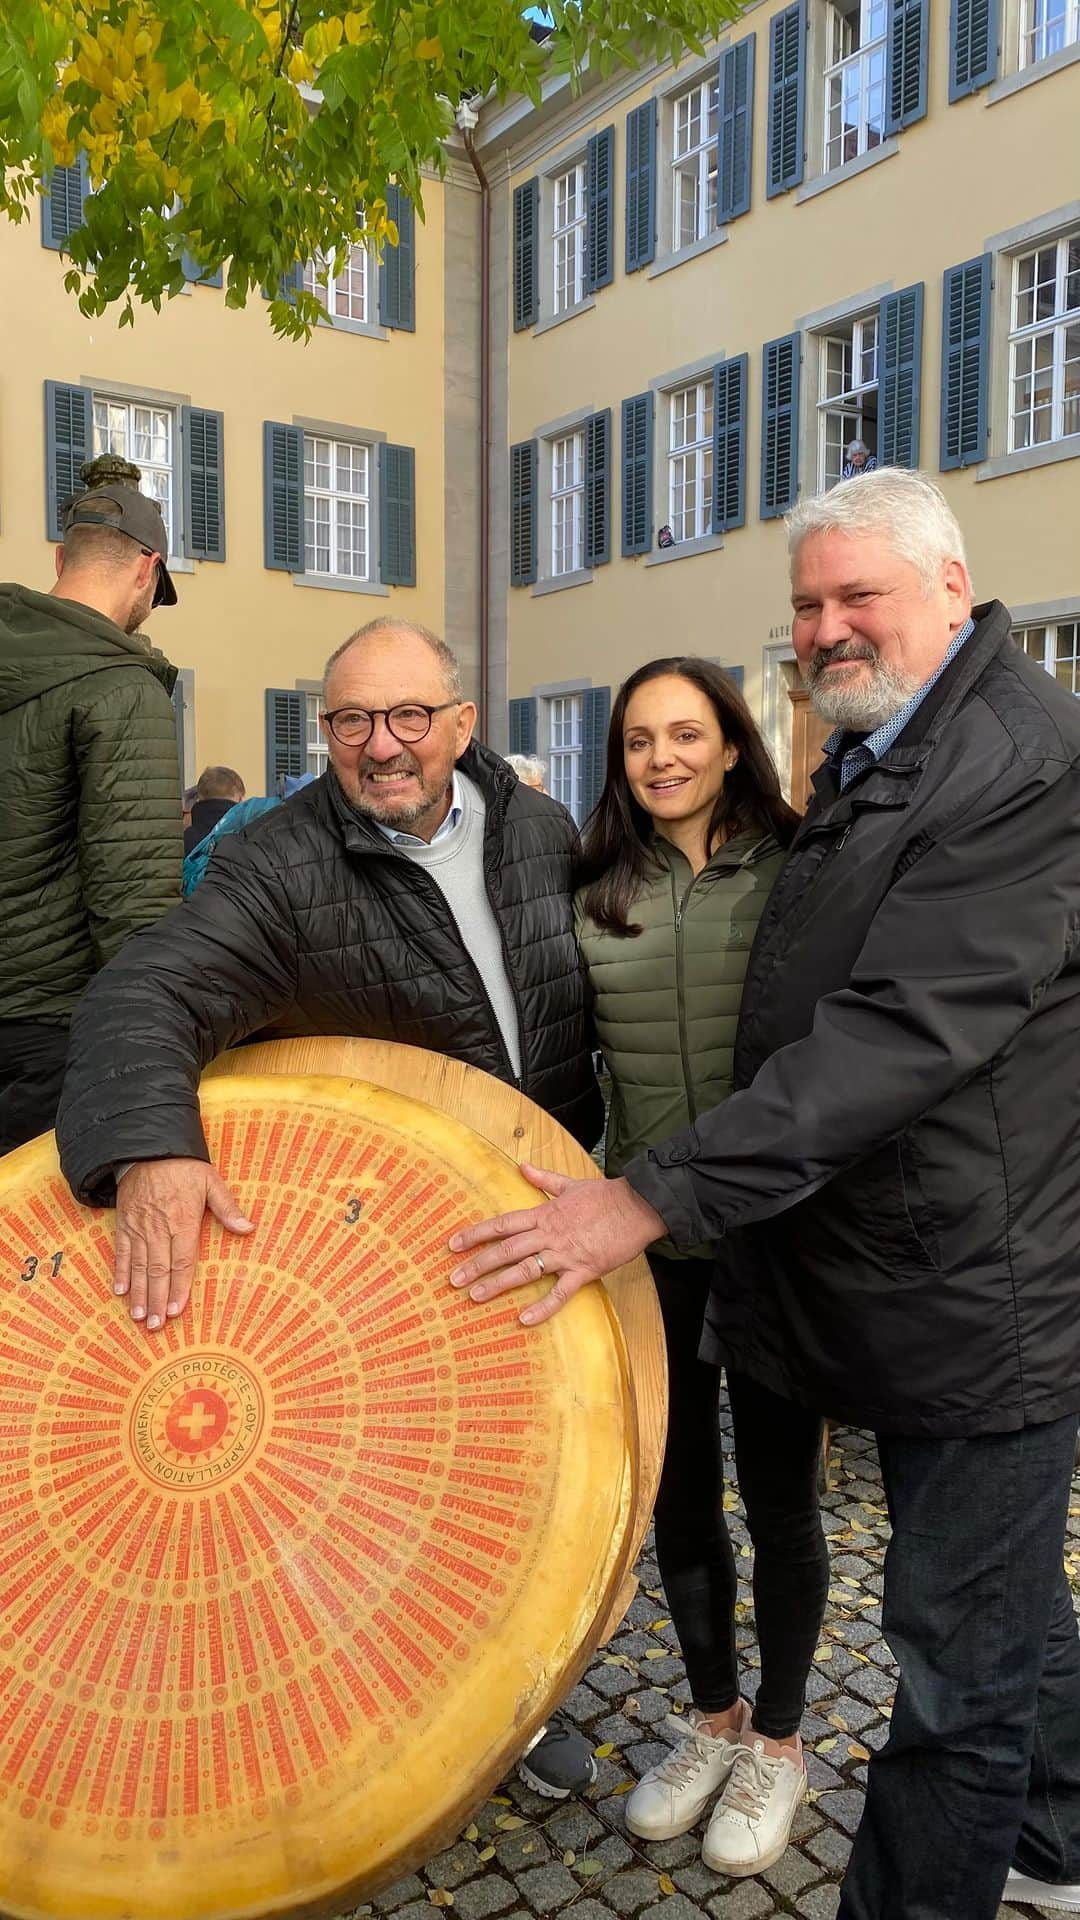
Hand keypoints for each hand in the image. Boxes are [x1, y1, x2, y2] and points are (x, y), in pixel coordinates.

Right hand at [114, 1158, 254, 1332]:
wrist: (147, 1148)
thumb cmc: (184, 1167)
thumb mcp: (211, 1181)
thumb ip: (228, 1208)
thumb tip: (249, 1229)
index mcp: (183, 1220)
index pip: (182, 1261)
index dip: (179, 1288)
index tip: (176, 1310)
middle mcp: (159, 1228)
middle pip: (158, 1270)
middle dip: (157, 1300)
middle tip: (156, 1325)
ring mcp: (139, 1227)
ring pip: (139, 1266)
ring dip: (139, 1293)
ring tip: (140, 1316)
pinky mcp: (124, 1223)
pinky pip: (122, 1252)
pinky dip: (121, 1272)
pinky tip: (120, 1291)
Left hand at [448, 1163, 665, 1325]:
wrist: (638, 1207)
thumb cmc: (606, 1196)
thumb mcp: (571, 1184)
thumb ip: (544, 1179)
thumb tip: (522, 1166)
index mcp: (544, 1214)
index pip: (502, 1225)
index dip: (476, 1234)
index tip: (453, 1244)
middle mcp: (549, 1235)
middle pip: (505, 1250)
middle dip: (477, 1264)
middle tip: (453, 1279)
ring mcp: (565, 1254)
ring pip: (525, 1270)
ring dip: (498, 1284)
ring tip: (475, 1296)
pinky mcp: (584, 1271)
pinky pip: (559, 1293)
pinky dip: (542, 1307)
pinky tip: (524, 1319)